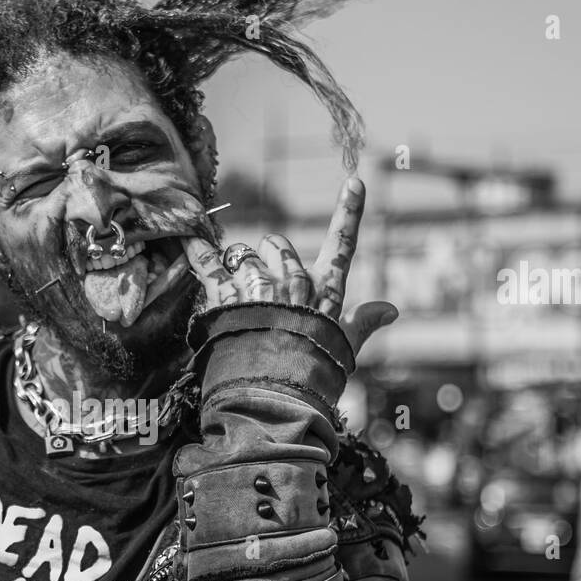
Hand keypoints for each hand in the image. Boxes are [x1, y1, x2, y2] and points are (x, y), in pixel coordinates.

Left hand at [182, 176, 398, 357]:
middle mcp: (293, 284)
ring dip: (238, 269)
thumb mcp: (344, 350)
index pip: (342, 247)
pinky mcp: (227, 299)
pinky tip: (188, 239)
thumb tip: (392, 310)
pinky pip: (210, 265)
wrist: (275, 399)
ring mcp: (259, 288)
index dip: (349, 214)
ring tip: (238, 297)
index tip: (355, 181)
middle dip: (270, 255)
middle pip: (279, 246)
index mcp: (325, 294)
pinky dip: (197, 252)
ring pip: (244, 256)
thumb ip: (363, 323)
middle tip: (264, 280)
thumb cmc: (313, 377)